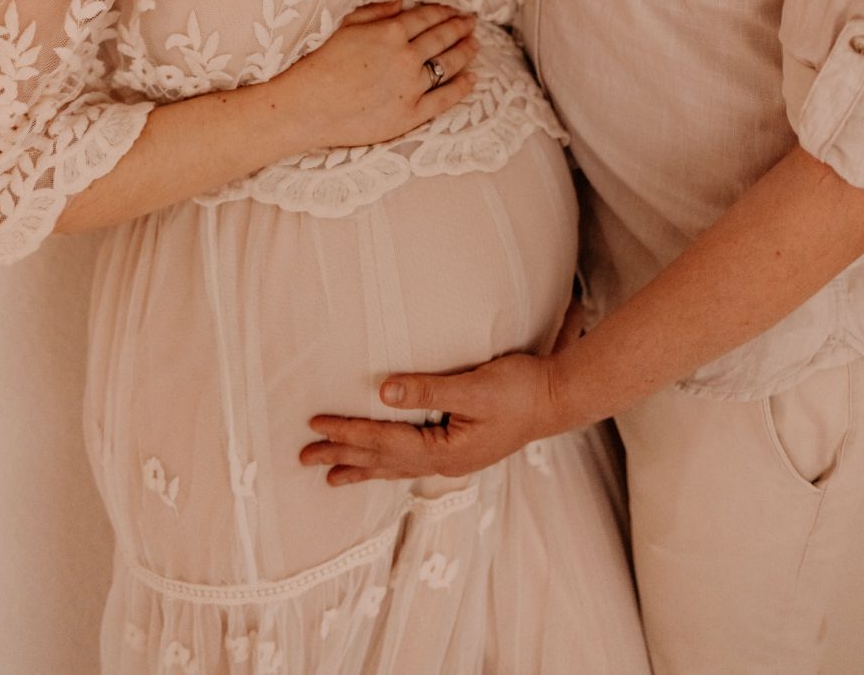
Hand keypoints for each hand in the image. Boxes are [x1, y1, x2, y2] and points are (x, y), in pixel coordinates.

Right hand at [283, 0, 478, 149]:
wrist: (305, 107)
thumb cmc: (317, 63)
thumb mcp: (343, 26)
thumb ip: (375, 12)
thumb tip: (402, 2)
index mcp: (390, 32)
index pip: (426, 17)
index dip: (444, 12)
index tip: (455, 9)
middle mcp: (406, 57)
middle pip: (442, 38)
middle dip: (460, 27)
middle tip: (472, 21)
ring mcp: (411, 87)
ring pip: (449, 64)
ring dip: (465, 51)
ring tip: (475, 43)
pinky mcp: (410, 114)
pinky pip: (445, 98)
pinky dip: (462, 86)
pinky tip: (472, 77)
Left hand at [300, 351, 560, 484]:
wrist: (559, 398)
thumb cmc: (521, 389)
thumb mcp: (473, 387)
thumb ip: (428, 390)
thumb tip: (383, 393)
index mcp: (444, 451)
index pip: (383, 442)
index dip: (348, 431)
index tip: (316, 424)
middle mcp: (445, 462)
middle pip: (383, 461)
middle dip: (343, 456)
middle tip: (304, 457)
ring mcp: (454, 459)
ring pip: (395, 466)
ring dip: (362, 466)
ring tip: (332, 475)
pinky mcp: (462, 448)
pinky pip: (412, 460)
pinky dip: (387, 463)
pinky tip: (383, 464)